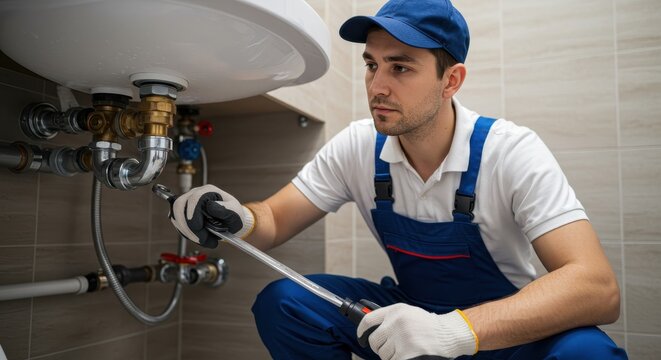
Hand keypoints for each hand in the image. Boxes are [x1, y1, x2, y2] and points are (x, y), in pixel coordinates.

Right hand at [170, 184, 254, 247]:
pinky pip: (177, 221)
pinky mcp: (184, 211)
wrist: (230, 219)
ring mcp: (188, 201)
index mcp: (209, 191)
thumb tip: (211, 206)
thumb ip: (225, 210)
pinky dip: (184, 231)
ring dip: (185, 230)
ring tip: (201, 240)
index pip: (194, 198)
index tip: (198, 228)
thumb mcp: (235, 213)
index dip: (193, 214)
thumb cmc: (233, 214)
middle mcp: (196, 193)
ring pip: (175, 214)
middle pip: (179, 205)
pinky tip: (195, 237)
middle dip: (187, 225)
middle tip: (200, 238)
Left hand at [357, 303, 477, 359]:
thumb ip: (391, 318)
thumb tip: (369, 328)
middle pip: (374, 341)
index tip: (361, 337)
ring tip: (404, 349)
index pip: (368, 321)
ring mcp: (401, 338)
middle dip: (378, 347)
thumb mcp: (409, 313)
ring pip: (383, 354)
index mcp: (395, 311)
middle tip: (388, 348)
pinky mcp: (407, 353)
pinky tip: (408, 355)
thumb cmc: (428, 325)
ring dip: (391, 355)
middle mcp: (396, 322)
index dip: (361, 331)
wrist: (449, 333)